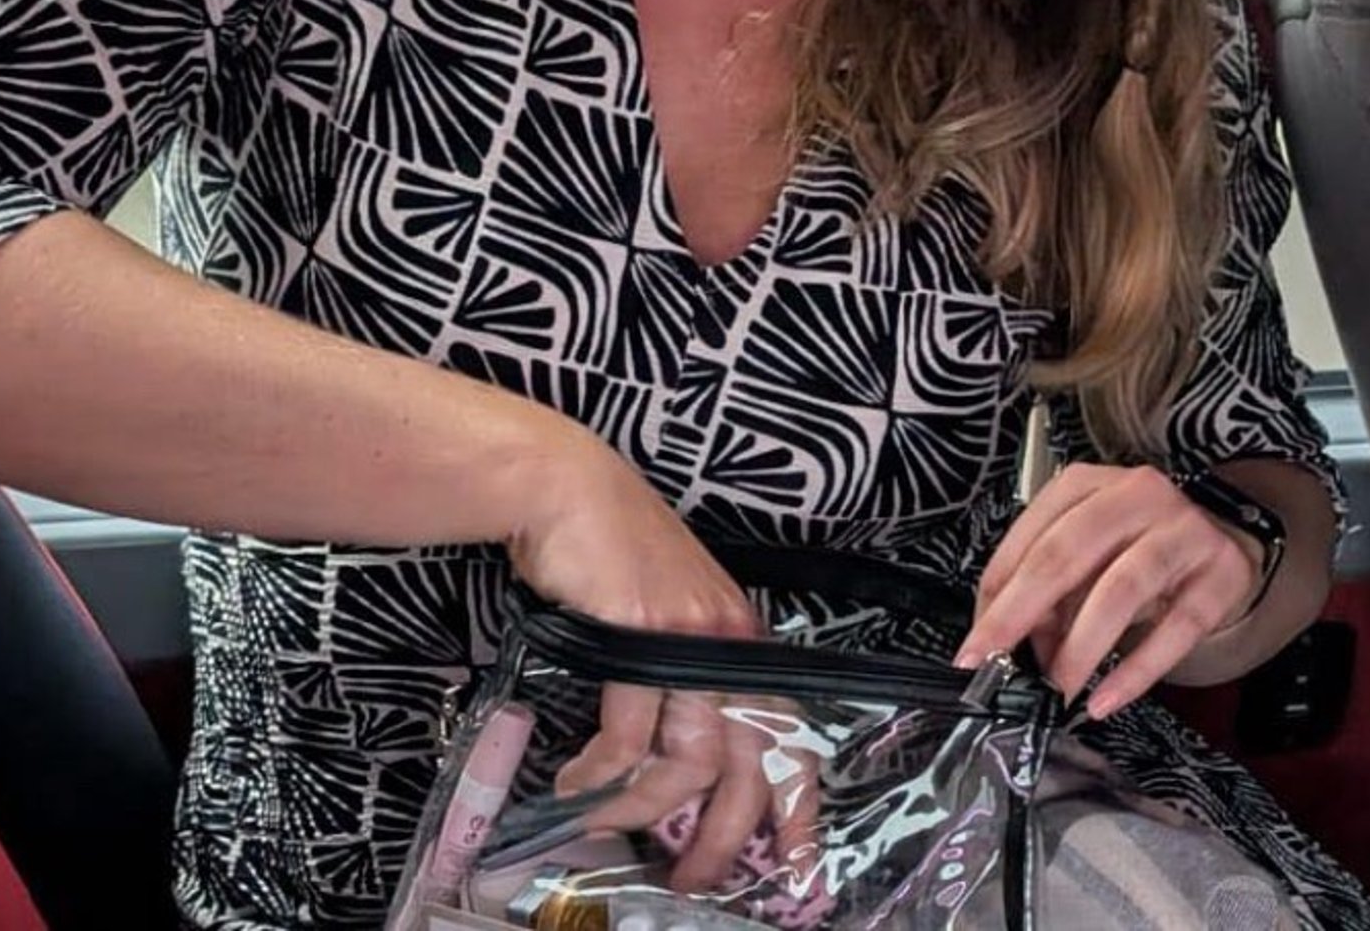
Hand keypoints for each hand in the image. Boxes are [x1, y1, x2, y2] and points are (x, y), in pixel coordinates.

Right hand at [504, 434, 816, 890]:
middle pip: (748, 764)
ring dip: (644, 808)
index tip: (796, 868)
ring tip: (603, 823)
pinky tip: (575, 781)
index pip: (790, 735)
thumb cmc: (615, 550)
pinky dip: (601, 773)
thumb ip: (688, 672)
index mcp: (744, 638)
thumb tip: (683, 759)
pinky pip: (629, 735)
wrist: (570, 489)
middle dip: (723, 837)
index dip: (798, 807)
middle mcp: (728, 641)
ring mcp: (686, 638)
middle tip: (690, 880)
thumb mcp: (672, 613)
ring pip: (689, 760)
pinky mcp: (638, 637)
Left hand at [954, 463, 1261, 720]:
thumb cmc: (1137, 544)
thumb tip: (1016, 642)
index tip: (975, 645)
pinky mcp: (1220, 573)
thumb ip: (1051, 587)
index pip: (1030, 537)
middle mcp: (1134, 496)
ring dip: (1080, 648)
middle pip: (1065, 556)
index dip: (998, 594)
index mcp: (1087, 483)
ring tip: (1057, 689)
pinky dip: (1136, 671)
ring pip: (1119, 591)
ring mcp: (1182, 531)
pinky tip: (1105, 700)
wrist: (1224, 535)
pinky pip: (1176, 629)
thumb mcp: (1088, 552)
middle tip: (993, 666)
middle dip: (1020, 616)